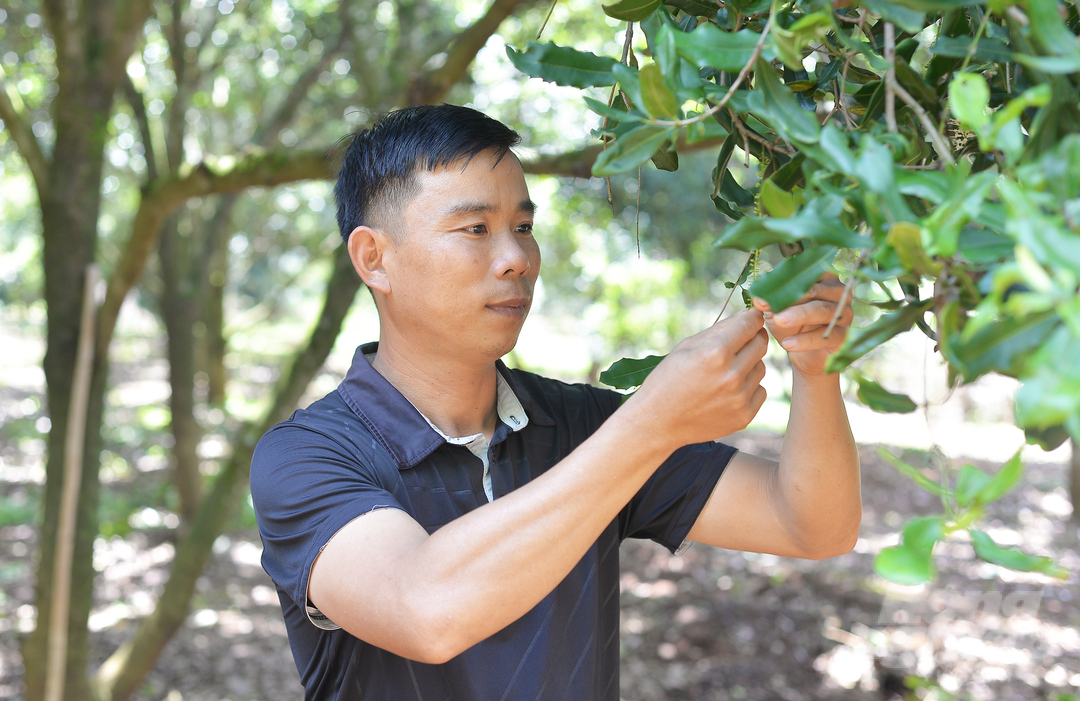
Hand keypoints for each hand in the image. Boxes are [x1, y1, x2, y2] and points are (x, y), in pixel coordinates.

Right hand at [631, 308, 768, 446]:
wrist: (657, 422)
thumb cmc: (668, 380)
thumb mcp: (687, 347)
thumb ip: (720, 330)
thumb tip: (748, 315)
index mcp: (714, 353)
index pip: (750, 324)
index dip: (752, 317)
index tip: (751, 318)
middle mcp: (731, 375)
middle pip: (761, 343)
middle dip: (752, 338)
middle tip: (738, 343)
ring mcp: (739, 398)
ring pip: (761, 368)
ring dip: (749, 365)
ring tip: (724, 373)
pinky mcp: (744, 416)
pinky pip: (760, 391)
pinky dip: (748, 388)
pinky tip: (726, 392)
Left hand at [753, 274, 851, 376]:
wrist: (804, 355)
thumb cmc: (792, 325)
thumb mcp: (777, 312)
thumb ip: (770, 303)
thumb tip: (759, 299)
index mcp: (821, 277)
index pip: (805, 273)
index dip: (785, 280)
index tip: (766, 289)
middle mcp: (838, 291)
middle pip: (815, 290)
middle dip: (793, 297)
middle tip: (774, 305)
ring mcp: (844, 312)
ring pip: (822, 310)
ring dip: (800, 315)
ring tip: (779, 321)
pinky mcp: (844, 334)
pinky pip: (827, 335)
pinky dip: (806, 340)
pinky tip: (788, 344)